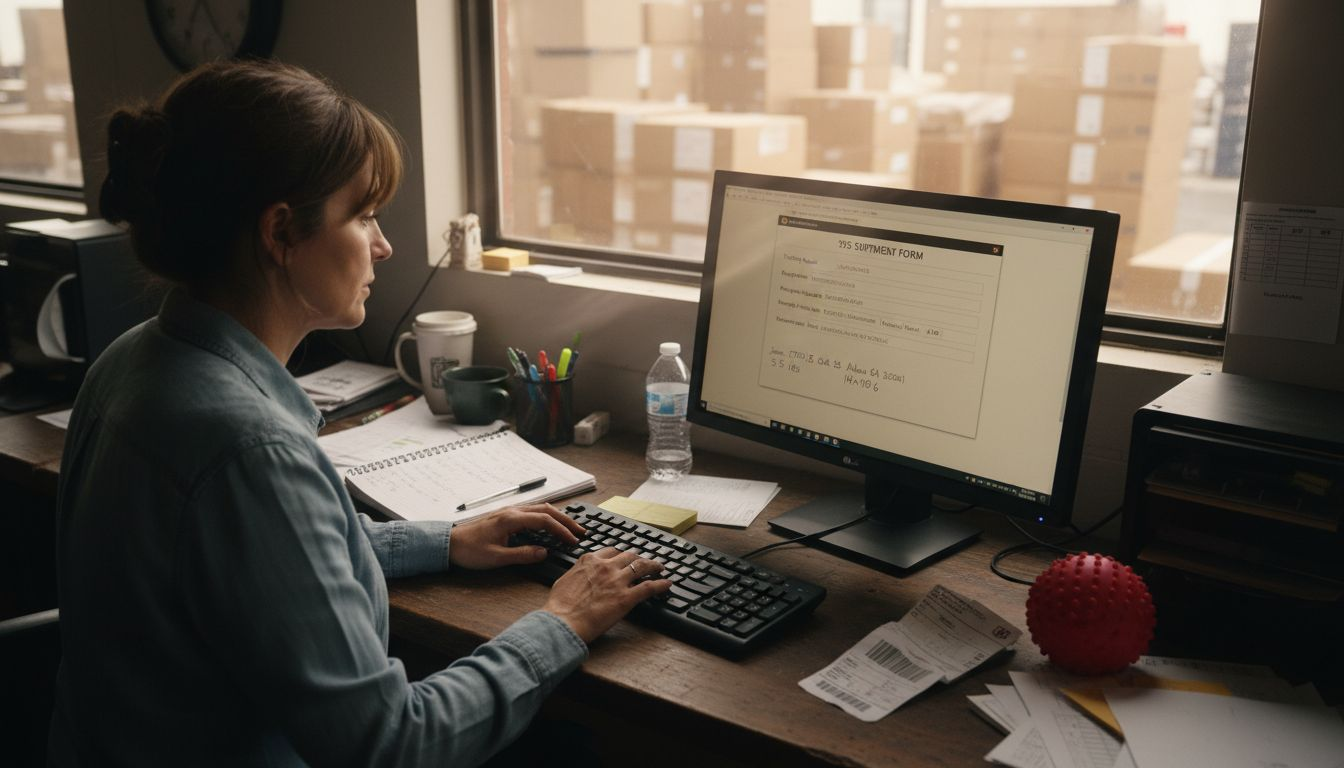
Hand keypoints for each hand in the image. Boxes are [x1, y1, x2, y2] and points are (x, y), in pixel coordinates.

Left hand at [448, 504, 582, 569]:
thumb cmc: (469, 551)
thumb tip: (544, 552)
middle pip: (547, 510)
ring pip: (540, 508)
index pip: (545, 521)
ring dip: (557, 516)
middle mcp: (512, 511)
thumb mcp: (497, 558)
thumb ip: (522, 554)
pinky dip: (546, 517)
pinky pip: (532, 512)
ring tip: (570, 527)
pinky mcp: (506, 516)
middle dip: (566, 520)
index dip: (562, 531)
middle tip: (581, 532)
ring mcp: (509, 512)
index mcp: (512, 519)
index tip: (574, 541)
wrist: (448, 544)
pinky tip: (550, 525)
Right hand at [543, 548, 671, 643]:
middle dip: (638, 558)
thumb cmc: (559, 606)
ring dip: (653, 565)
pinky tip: (667, 584)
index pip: (610, 551)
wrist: (562, 622)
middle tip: (644, 562)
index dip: (620, 555)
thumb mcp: (565, 580)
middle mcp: (606, 567)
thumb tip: (580, 575)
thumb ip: (577, 573)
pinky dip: (661, 584)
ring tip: (660, 567)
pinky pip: (649, 587)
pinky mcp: (627, 598)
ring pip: (642, 566)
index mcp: (590, 561)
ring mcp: (618, 581)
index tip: (624, 558)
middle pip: (629, 556)